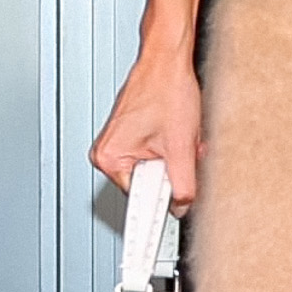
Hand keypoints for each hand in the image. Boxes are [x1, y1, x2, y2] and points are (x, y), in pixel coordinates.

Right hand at [91, 39, 202, 213]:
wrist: (167, 60)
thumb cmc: (166, 89)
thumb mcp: (181, 146)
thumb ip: (183, 184)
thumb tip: (183, 206)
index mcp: (111, 158)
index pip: (138, 200)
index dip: (158, 208)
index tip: (159, 231)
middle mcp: (109, 152)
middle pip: (150, 185)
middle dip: (174, 172)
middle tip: (182, 151)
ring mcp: (119, 143)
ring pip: (156, 170)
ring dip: (176, 159)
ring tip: (179, 135)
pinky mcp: (132, 135)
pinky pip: (156, 155)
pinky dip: (173, 149)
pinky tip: (176, 131)